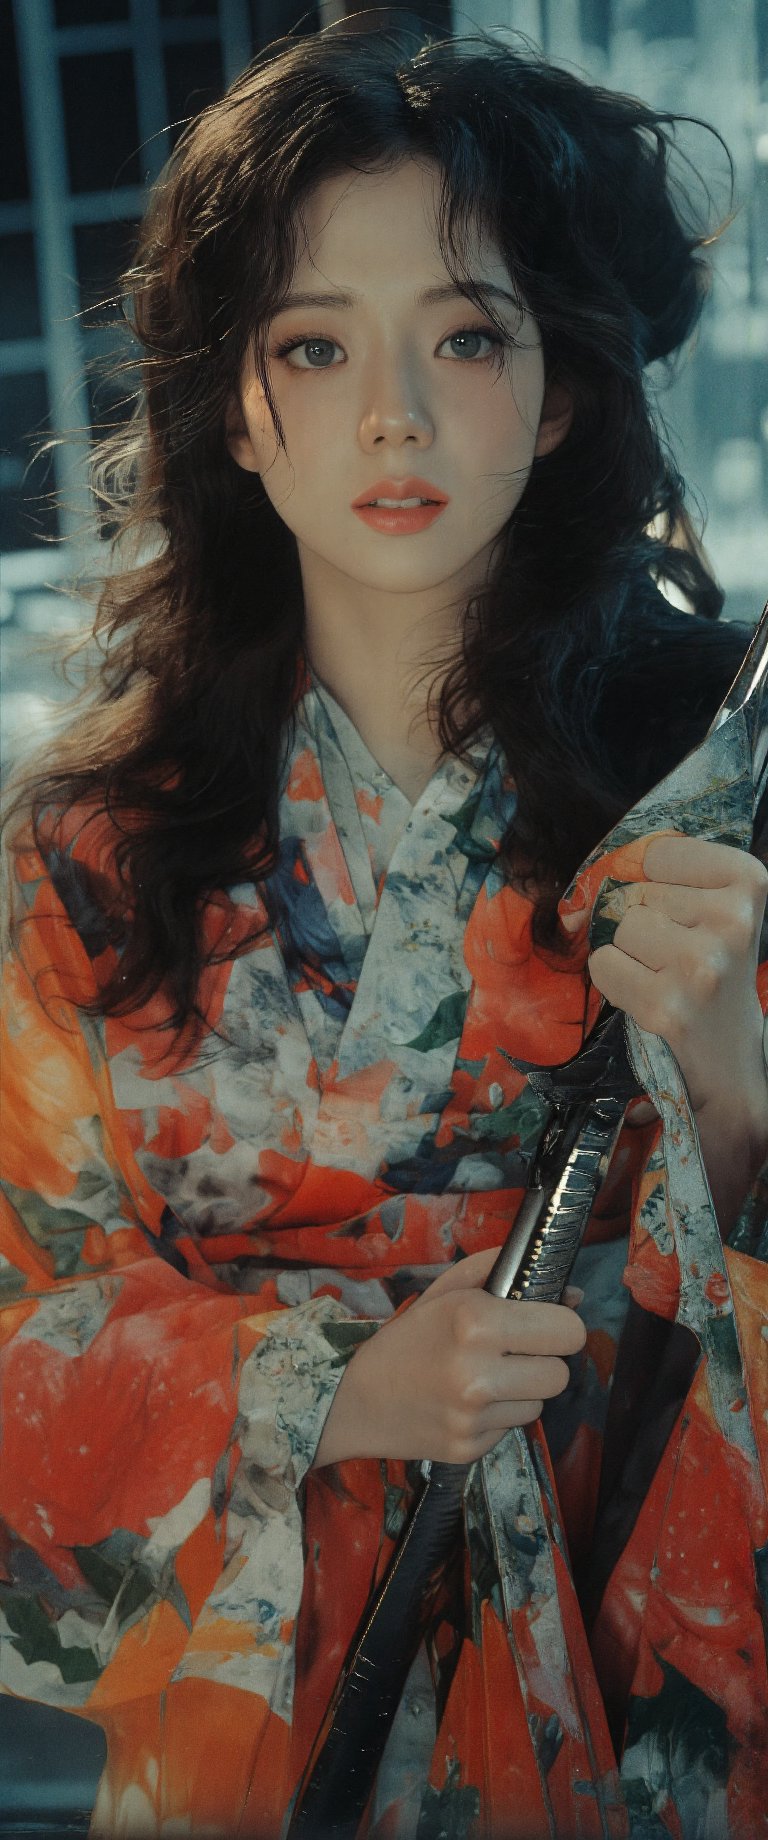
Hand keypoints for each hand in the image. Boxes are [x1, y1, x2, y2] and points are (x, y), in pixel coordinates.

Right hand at [312, 1246, 585, 1468]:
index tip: (543, 1326)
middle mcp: (478, 1372)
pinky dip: (497, 1416)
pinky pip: (511, 1428)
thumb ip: (502, 1273)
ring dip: (521, 1391)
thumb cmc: (406, 1339)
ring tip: (484, 1379)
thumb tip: (572, 1292)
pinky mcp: (470, 1449)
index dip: (560, 1327)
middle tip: (515, 1354)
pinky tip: (466, 1404)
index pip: (568, 1331)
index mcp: (475, 1321)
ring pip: (540, 1404)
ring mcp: (474, 1416)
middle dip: (544, 1362)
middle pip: (561, 1374)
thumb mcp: (446, 1291)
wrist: (354, 1400)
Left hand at [566, 834, 767, 1225]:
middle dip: (646, 923)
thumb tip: (586, 883)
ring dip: (630, 954)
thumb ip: (667, 877)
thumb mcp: (716, 912)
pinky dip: (614, 981)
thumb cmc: (717, 975)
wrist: (732, 1063)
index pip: (662, 853)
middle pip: (638, 893)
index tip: (686, 914)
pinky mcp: (667, 1005)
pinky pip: (604, 965)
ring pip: (620, 929)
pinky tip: (649, 997)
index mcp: (751, 882)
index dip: (658, 883)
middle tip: (680, 959)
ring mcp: (700, 965)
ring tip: (665, 977)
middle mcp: (732, 920)